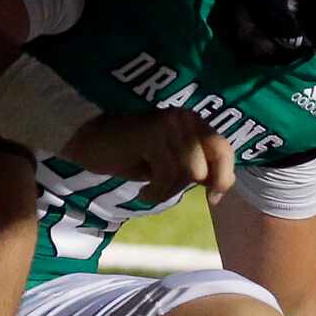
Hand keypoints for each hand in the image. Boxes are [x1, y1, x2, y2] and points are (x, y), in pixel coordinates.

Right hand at [61, 109, 237, 207]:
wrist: (91, 140)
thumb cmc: (130, 153)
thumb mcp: (168, 162)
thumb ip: (194, 167)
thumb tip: (223, 185)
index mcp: (191, 120)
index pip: (223, 148)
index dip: (224, 177)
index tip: (212, 199)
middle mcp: (183, 116)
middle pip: (206, 165)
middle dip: (187, 186)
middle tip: (164, 189)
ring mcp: (168, 122)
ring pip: (188, 172)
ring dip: (168, 191)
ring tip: (150, 190)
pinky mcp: (151, 133)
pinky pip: (167, 174)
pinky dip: (156, 192)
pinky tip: (143, 192)